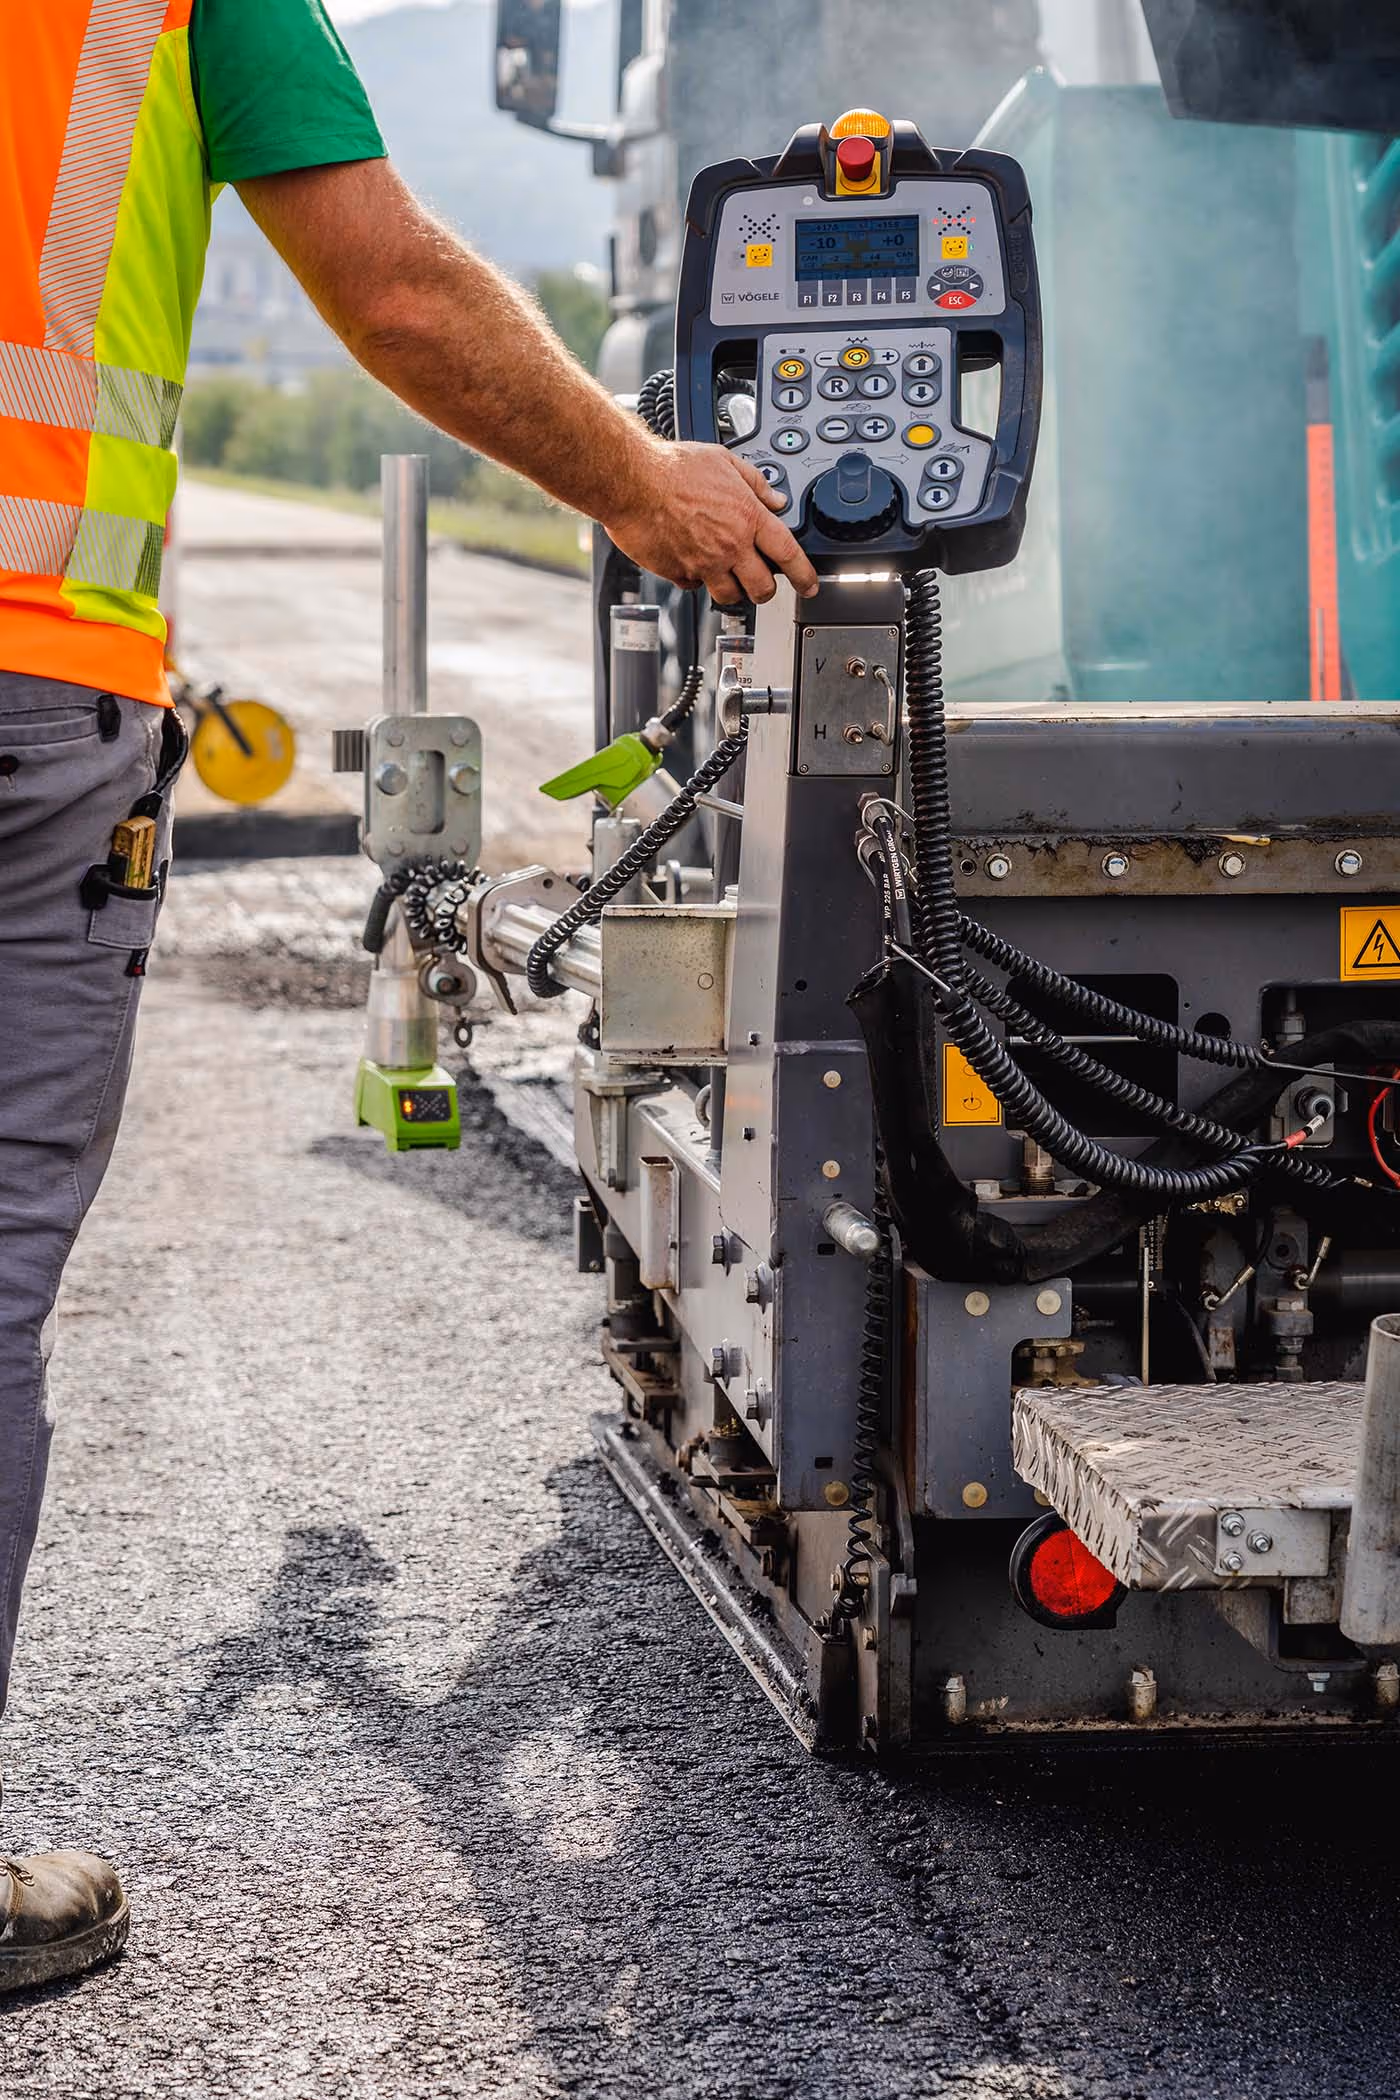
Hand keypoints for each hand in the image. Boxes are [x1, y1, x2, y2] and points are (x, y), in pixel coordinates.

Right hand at [605, 442, 818, 603]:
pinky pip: (695, 586)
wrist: (631, 482)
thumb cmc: (671, 467)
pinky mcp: (678, 572)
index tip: (809, 584)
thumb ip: (754, 482)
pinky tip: (692, 561)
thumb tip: (775, 499)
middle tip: (761, 581)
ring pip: (731, 596)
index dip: (804, 574)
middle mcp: (729, 545)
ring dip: (733, 589)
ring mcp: (704, 563)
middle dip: (766, 589)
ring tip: (726, 572)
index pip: (788, 554)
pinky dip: (697, 579)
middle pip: (762, 588)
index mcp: (747, 517)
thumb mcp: (723, 461)